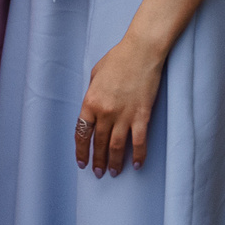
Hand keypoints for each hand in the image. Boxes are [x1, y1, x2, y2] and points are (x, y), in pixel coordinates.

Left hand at [76, 32, 166, 175]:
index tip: (82, 161)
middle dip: (98, 161)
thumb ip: (92, 95)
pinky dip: (138, 155)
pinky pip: (139, 142)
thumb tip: (93, 111)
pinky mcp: (142, 116)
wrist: (141, 51)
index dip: (82, 150)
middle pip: (99, 143)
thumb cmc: (117, 59)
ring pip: (117, 147)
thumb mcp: (95, 75)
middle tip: (98, 173)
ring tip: (114, 173)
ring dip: (115, 162)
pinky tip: (137, 165)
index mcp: (90, 102)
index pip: (82, 133)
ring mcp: (124, 115)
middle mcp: (105, 112)